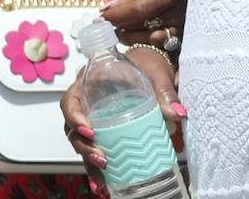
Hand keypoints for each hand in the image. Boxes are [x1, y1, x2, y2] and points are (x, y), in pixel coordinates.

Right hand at [61, 46, 187, 193]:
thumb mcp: (156, 73)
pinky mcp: (102, 132)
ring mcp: (92, 118)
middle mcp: (86, 102)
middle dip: (85, 147)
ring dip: (89, 162)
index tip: (91, 130)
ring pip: (81, 143)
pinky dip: (96, 169)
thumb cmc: (148, 63)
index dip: (74, 118)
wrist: (151, 65)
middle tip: (103, 159)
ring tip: (102, 179)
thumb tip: (178, 114)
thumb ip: (165, 92)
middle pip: (72, 128)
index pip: (70, 101)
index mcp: (91, 82)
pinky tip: (104, 185)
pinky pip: (93, 150)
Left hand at [101, 0, 189, 48]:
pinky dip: (146, 42)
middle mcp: (182, 13)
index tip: (99, 18)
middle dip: (120, 26)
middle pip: (141, 27)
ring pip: (149, 40)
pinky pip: (161, 46)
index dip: (116, 15)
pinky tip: (141, 36)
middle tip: (107, 24)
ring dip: (131, 36)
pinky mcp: (188, 40)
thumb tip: (107, 9)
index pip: (138, 9)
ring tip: (123, 30)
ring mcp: (186, 30)